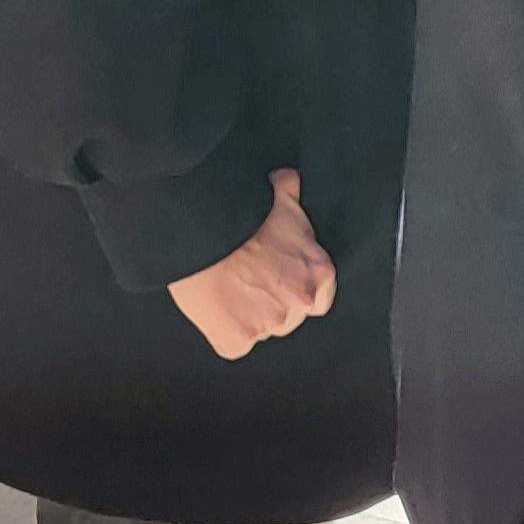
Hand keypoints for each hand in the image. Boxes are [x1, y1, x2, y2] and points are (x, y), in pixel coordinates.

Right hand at [168, 169, 335, 360]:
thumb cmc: (244, 216)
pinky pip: (233, 345)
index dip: (296, 292)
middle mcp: (300, 304)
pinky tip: (214, 311)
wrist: (204, 235)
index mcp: (319, 274)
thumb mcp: (280, 198)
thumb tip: (289, 178)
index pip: (319, 299)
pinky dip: (223, 333)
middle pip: (289, 317)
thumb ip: (291, 192)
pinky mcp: (238, 340)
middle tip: (246, 285)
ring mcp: (269, 325)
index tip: (278, 284)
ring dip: (247, 318)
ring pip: (262, 331)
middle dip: (271, 305)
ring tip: (227, 293)